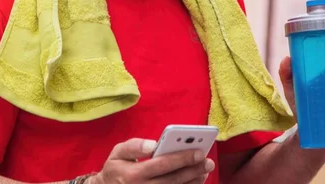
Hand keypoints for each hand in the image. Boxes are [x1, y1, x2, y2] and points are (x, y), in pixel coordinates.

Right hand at [90, 138, 213, 183]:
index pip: (161, 165)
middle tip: (208, 161)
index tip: (198, 151)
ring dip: (193, 181)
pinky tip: (196, 181)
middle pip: (173, 180)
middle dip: (193, 170)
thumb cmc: (116, 168)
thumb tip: (152, 144)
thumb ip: (134, 146)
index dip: (181, 158)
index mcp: (132, 174)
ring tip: (205, 170)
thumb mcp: (117, 153)